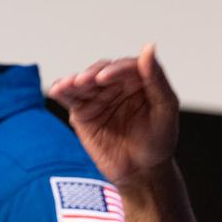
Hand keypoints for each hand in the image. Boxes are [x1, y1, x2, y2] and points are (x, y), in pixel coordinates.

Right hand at [47, 44, 179, 187]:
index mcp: (139, 80)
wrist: (142, 172)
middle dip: (92, 74)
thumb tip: (148, 49)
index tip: (106, 77)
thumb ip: (157, 80)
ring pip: (83, 83)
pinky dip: (61, 91)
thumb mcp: (165, 110)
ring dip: (74, 81)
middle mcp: (116, 84)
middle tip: (86, 81)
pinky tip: (56, 89)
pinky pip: (70, 98)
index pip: (126, 67)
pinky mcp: (82, 111)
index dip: (116, 70)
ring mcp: (97, 97)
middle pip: (100, 71)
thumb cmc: (158, 141)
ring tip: (69, 85)